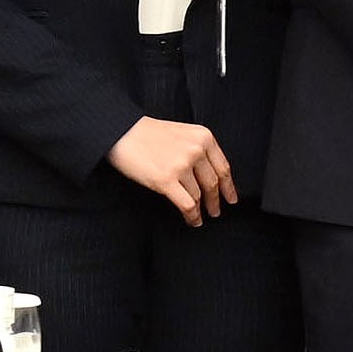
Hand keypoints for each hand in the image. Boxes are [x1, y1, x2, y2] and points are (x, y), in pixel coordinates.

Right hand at [104, 117, 236, 224]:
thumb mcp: (183, 133)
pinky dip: (192, 215)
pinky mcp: (166, 180)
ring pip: (199, 195)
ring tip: (200, 217)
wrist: (120, 131)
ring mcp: (182, 165)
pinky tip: (192, 220)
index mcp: (204, 137)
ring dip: (201, 210)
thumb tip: (209, 174)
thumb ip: (198, 149)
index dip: (229, 186)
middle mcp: (197, 150)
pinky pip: (187, 204)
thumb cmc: (147, 133)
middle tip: (216, 211)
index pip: (223, 167)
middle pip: (213, 183)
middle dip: (216, 200)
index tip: (231, 198)